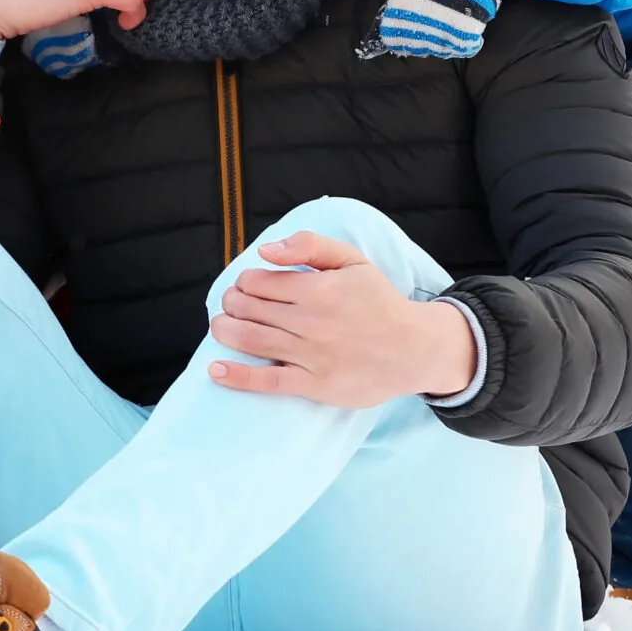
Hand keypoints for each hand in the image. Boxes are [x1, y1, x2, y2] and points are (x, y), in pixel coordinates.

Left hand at [207, 231, 475, 407]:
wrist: (415, 350)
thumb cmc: (379, 302)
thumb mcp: (352, 260)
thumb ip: (309, 245)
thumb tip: (265, 250)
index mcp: (319, 289)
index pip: (258, 282)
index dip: (245, 282)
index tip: (248, 286)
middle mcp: (312, 321)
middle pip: (249, 309)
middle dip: (231, 304)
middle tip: (232, 305)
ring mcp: (313, 356)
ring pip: (251, 340)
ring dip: (225, 331)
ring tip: (222, 326)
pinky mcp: (315, 385)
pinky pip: (268, 381)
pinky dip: (237, 376)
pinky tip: (216, 370)